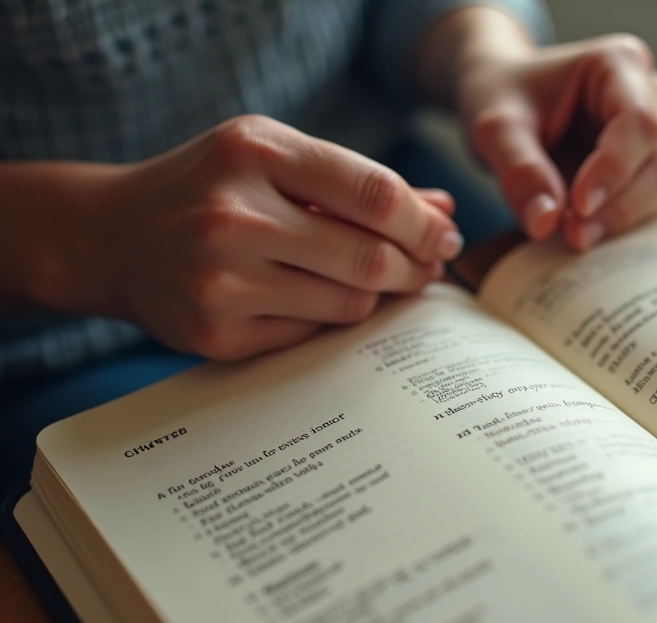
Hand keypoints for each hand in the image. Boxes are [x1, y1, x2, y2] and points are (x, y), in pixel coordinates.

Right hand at [77, 115, 461, 359]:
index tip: (444, 235)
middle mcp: (233, 215)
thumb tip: (443, 212)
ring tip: (372, 278)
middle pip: (369, 256)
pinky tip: (318, 297)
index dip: (423, 222)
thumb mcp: (275, 157)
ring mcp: (220, 280)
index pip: (374, 194)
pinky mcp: (216, 333)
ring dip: (376, 294)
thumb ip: (358, 182)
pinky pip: (312, 333)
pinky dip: (329, 316)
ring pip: (349, 301)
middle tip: (427, 267)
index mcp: (254, 152)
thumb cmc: (212, 187)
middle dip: (414, 266)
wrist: (110, 235)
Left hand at [457, 34, 656, 250]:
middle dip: (621, 205)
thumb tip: (545, 222)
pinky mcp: (647, 164)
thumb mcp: (494, 128)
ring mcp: (656, 131)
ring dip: (622, 217)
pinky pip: (650, 200)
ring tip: (574, 233)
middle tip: (574, 234)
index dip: (614, 170)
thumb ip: (519, 170)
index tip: (578, 208)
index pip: (639, 122)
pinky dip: (619, 220)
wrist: (503, 100)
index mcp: (619, 64)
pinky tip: (583, 229)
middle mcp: (649, 95)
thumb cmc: (502, 96)